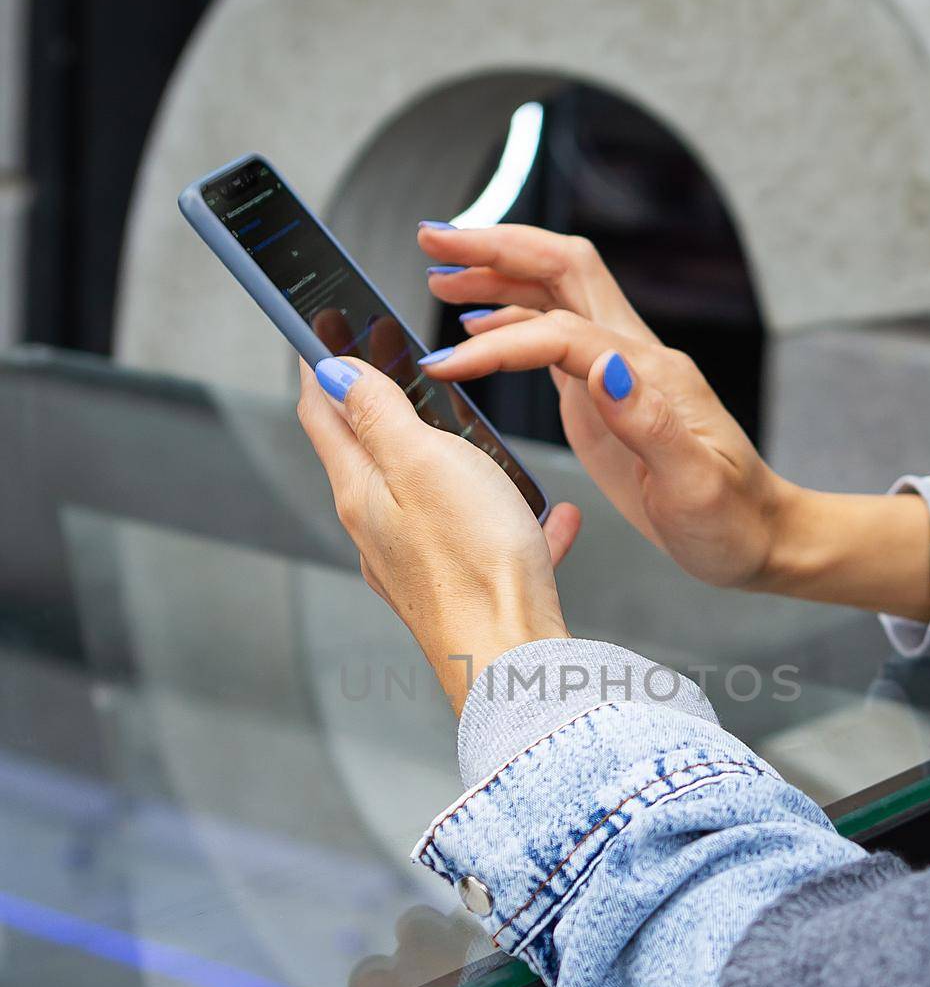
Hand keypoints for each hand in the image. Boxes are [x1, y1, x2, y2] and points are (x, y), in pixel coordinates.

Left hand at [296, 357, 579, 712]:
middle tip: (394, 360)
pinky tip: (554, 517)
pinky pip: (486, 541)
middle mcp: (380, 530)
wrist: (513, 661)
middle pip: (369, 452)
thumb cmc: (474, 563)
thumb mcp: (422, 462)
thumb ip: (378, 414)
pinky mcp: (462, 590)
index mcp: (362, 492)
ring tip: (475, 432)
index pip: (322, 413)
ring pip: (428, 496)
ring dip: (447, 456)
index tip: (318, 325)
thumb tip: (333, 373)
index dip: (318, 363)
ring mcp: (419, 564)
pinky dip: (512, 518)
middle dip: (381, 402)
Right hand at [419, 223, 929, 620]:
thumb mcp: (695, 485)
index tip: (447, 364)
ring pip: (554, 297)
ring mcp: (619, 373)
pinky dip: (510, 324)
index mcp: (648, 375)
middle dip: (496, 248)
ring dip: (498, 276)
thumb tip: (604, 366)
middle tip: (433, 238)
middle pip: (561, 270)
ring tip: (440, 272)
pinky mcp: (607, 397)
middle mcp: (633, 358)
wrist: (761, 536)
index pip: (560, 330)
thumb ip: (649, 424)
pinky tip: (478, 331)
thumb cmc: (731, 522)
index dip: (499, 340)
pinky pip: (554, 339)